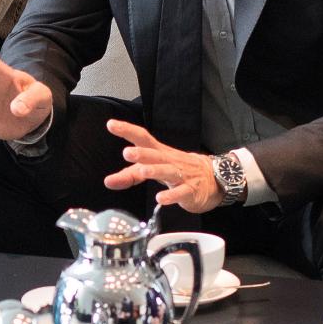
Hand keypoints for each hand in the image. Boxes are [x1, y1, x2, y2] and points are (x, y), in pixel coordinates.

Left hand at [102, 120, 221, 212]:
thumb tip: (108, 181)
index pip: (142, 138)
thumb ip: (129, 175)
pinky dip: (171, 196)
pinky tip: (161, 199)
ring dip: (155, 171)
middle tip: (127, 153)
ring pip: (168, 171)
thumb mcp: (152, 169)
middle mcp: (169, 161)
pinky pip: (181, 192)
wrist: (214, 178)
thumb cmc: (178, 170)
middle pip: (155, 154)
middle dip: (142, 153)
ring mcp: (181, 175)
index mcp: (158, 152)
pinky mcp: (190, 190)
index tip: (111, 124)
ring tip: (144, 171)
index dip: (127, 130)